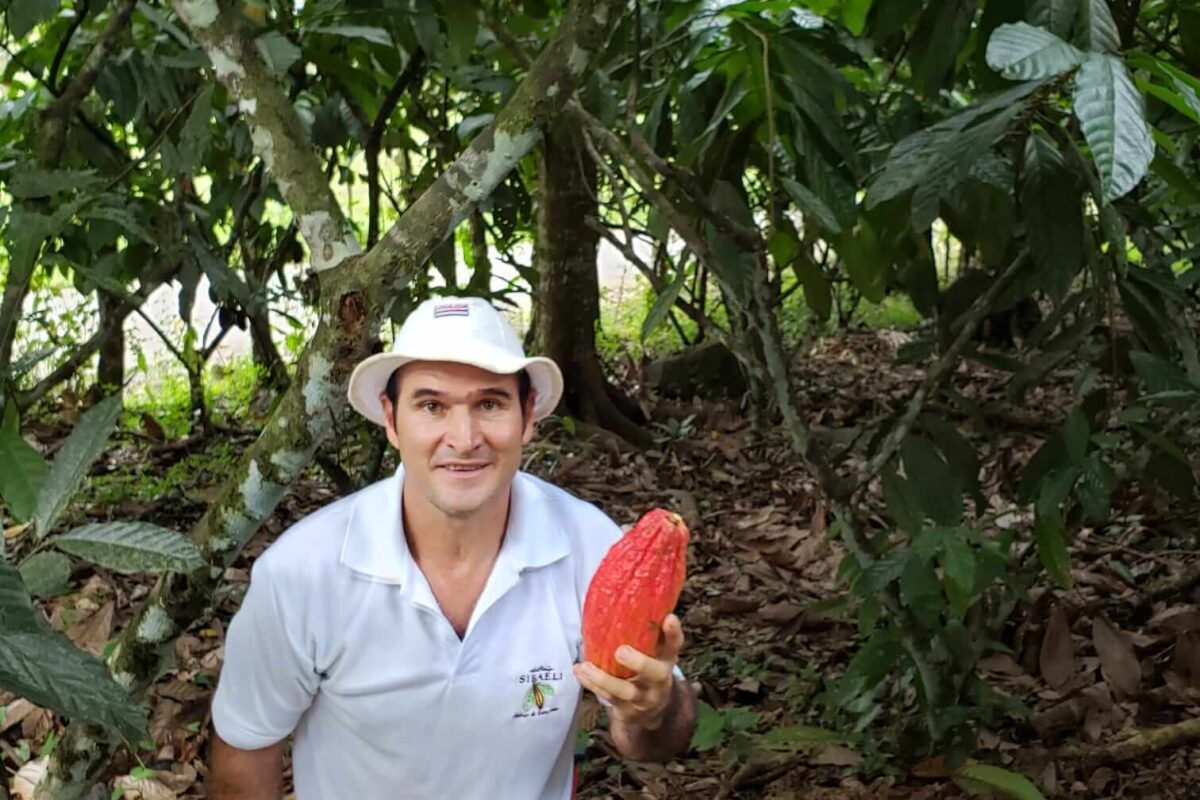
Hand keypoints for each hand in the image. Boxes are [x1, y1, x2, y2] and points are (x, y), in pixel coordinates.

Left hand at [573, 613, 684, 730]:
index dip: (673, 633)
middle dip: (639, 663)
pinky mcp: (626, 709)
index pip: (675, 645)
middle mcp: (658, 679)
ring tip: (586, 666)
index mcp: (666, 659)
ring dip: (603, 679)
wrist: (650, 711)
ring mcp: (643, 697)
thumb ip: (648, 632)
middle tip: (621, 651)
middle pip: (654, 673)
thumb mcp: (655, 653)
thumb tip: (631, 592)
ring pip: (625, 691)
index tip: (669, 618)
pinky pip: (607, 697)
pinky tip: (579, 670)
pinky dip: (591, 684)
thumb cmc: (648, 669)